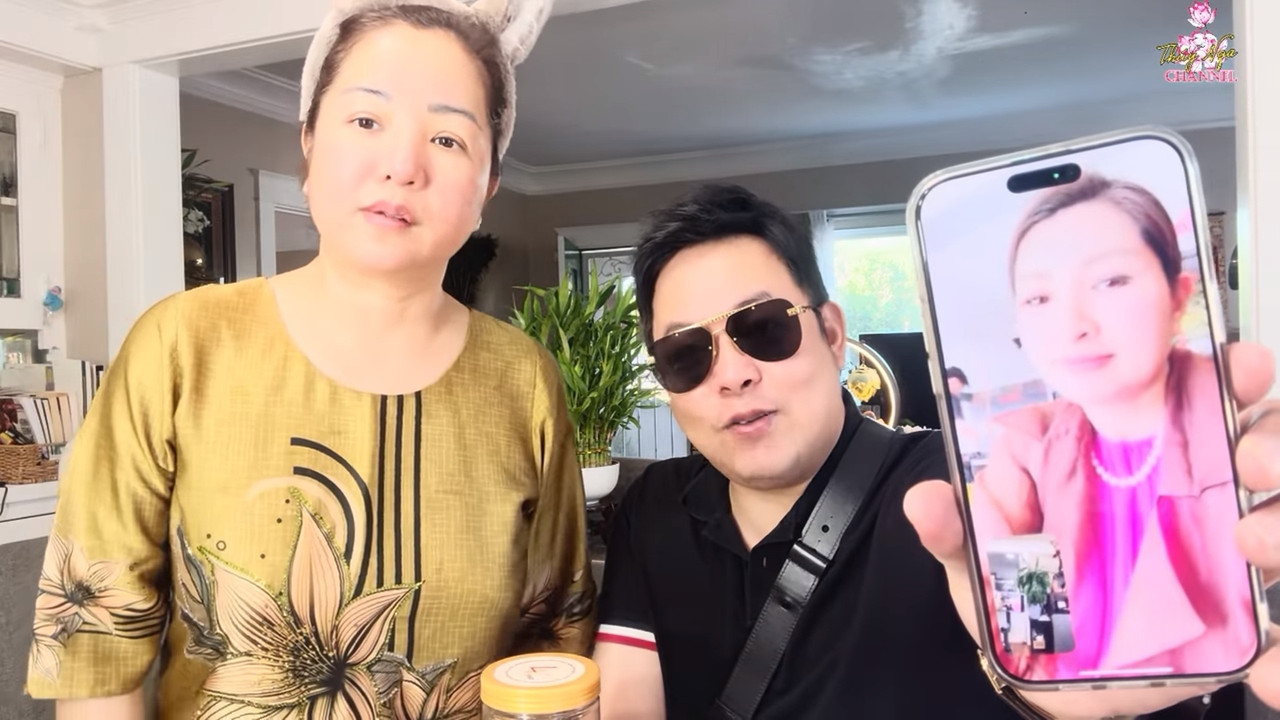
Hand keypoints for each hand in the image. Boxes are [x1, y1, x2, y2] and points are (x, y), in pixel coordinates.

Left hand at [903, 342, 1277, 719]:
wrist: (1051, 686)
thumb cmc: (1020, 604)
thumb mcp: (981, 567)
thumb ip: (957, 533)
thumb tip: (925, 500)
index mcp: (1119, 460)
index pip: (1180, 393)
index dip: (1216, 371)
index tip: (1234, 368)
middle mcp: (1182, 492)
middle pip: (1255, 439)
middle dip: (1270, 436)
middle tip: (1251, 461)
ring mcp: (1219, 550)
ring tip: (1253, 545)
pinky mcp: (1240, 614)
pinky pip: (1279, 620)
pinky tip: (1269, 667)